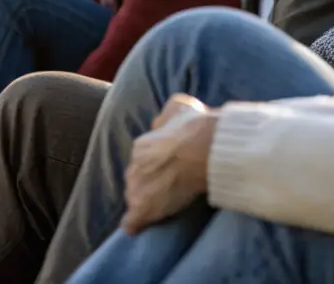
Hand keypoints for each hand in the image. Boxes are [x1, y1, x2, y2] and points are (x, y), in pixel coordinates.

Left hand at [123, 95, 217, 234]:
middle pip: (137, 180)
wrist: (203, 149)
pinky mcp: (142, 209)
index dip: (156, 166)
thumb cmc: (194, 127)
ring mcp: (135, 190)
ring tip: (163, 204)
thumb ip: (165, 116)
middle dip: (149, 183)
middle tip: (169, 184)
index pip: (142, 160)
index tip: (170, 167)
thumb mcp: (178, 106)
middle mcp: (133, 167)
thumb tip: (159, 124)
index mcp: (141, 146)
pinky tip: (140, 227)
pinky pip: (131, 222)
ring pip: (134, 199)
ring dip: (145, 202)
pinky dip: (135, 225)